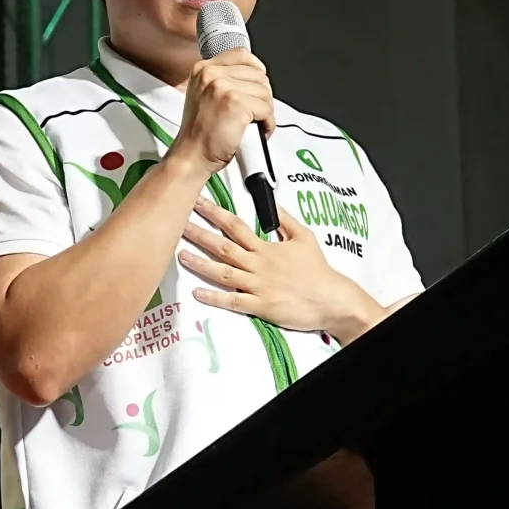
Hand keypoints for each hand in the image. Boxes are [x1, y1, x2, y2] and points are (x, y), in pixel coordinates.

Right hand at [174, 49, 272, 170]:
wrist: (192, 156)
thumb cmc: (199, 133)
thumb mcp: (203, 95)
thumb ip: (223, 81)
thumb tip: (254, 79)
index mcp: (203, 69)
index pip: (241, 55)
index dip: (256, 70)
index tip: (259, 84)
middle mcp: (211, 74)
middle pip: (257, 74)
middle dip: (262, 96)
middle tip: (256, 113)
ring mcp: (223, 87)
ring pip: (264, 92)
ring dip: (266, 111)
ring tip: (256, 123)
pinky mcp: (236, 104)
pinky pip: (266, 109)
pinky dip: (268, 122)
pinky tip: (259, 130)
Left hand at [180, 199, 380, 341]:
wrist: (331, 299)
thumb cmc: (318, 270)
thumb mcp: (304, 237)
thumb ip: (285, 220)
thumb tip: (271, 204)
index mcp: (266, 248)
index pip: (235, 226)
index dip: (214, 213)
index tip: (197, 202)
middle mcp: (258, 264)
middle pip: (223, 246)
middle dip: (198, 234)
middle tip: (177, 223)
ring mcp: (258, 286)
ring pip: (223, 272)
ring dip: (200, 263)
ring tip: (180, 255)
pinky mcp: (260, 306)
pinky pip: (233, 301)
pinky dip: (215, 297)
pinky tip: (197, 292)